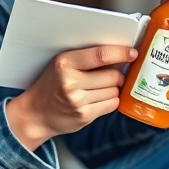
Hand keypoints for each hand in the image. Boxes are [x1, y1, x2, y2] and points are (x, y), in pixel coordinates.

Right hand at [6, 45, 137, 150]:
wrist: (36, 113)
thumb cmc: (52, 85)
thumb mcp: (62, 65)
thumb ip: (87, 59)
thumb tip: (120, 55)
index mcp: (65, 63)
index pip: (101, 55)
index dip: (121, 53)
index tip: (132, 53)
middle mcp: (70, 82)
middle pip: (112, 75)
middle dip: (117, 75)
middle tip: (110, 75)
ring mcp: (78, 101)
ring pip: (114, 91)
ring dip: (113, 89)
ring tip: (100, 88)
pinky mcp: (84, 116)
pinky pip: (112, 104)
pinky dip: (111, 100)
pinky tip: (99, 98)